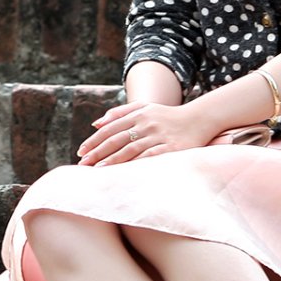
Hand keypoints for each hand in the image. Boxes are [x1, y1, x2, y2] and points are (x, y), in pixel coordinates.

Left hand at [77, 99, 212, 165]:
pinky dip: (134, 165)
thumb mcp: (144, 107)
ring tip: (98, 170)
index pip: (110, 128)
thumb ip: (119, 113)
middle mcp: (146, 124)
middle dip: (98, 152)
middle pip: (116, 139)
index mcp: (138, 114)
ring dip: (112, 161)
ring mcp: (158, 136)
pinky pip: (148, 157)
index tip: (81, 152)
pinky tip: (123, 172)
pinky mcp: (170, 149)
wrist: (199, 119)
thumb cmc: (167, 116)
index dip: (94, 140)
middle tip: (83, 164)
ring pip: (130, 149)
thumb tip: (96, 123)